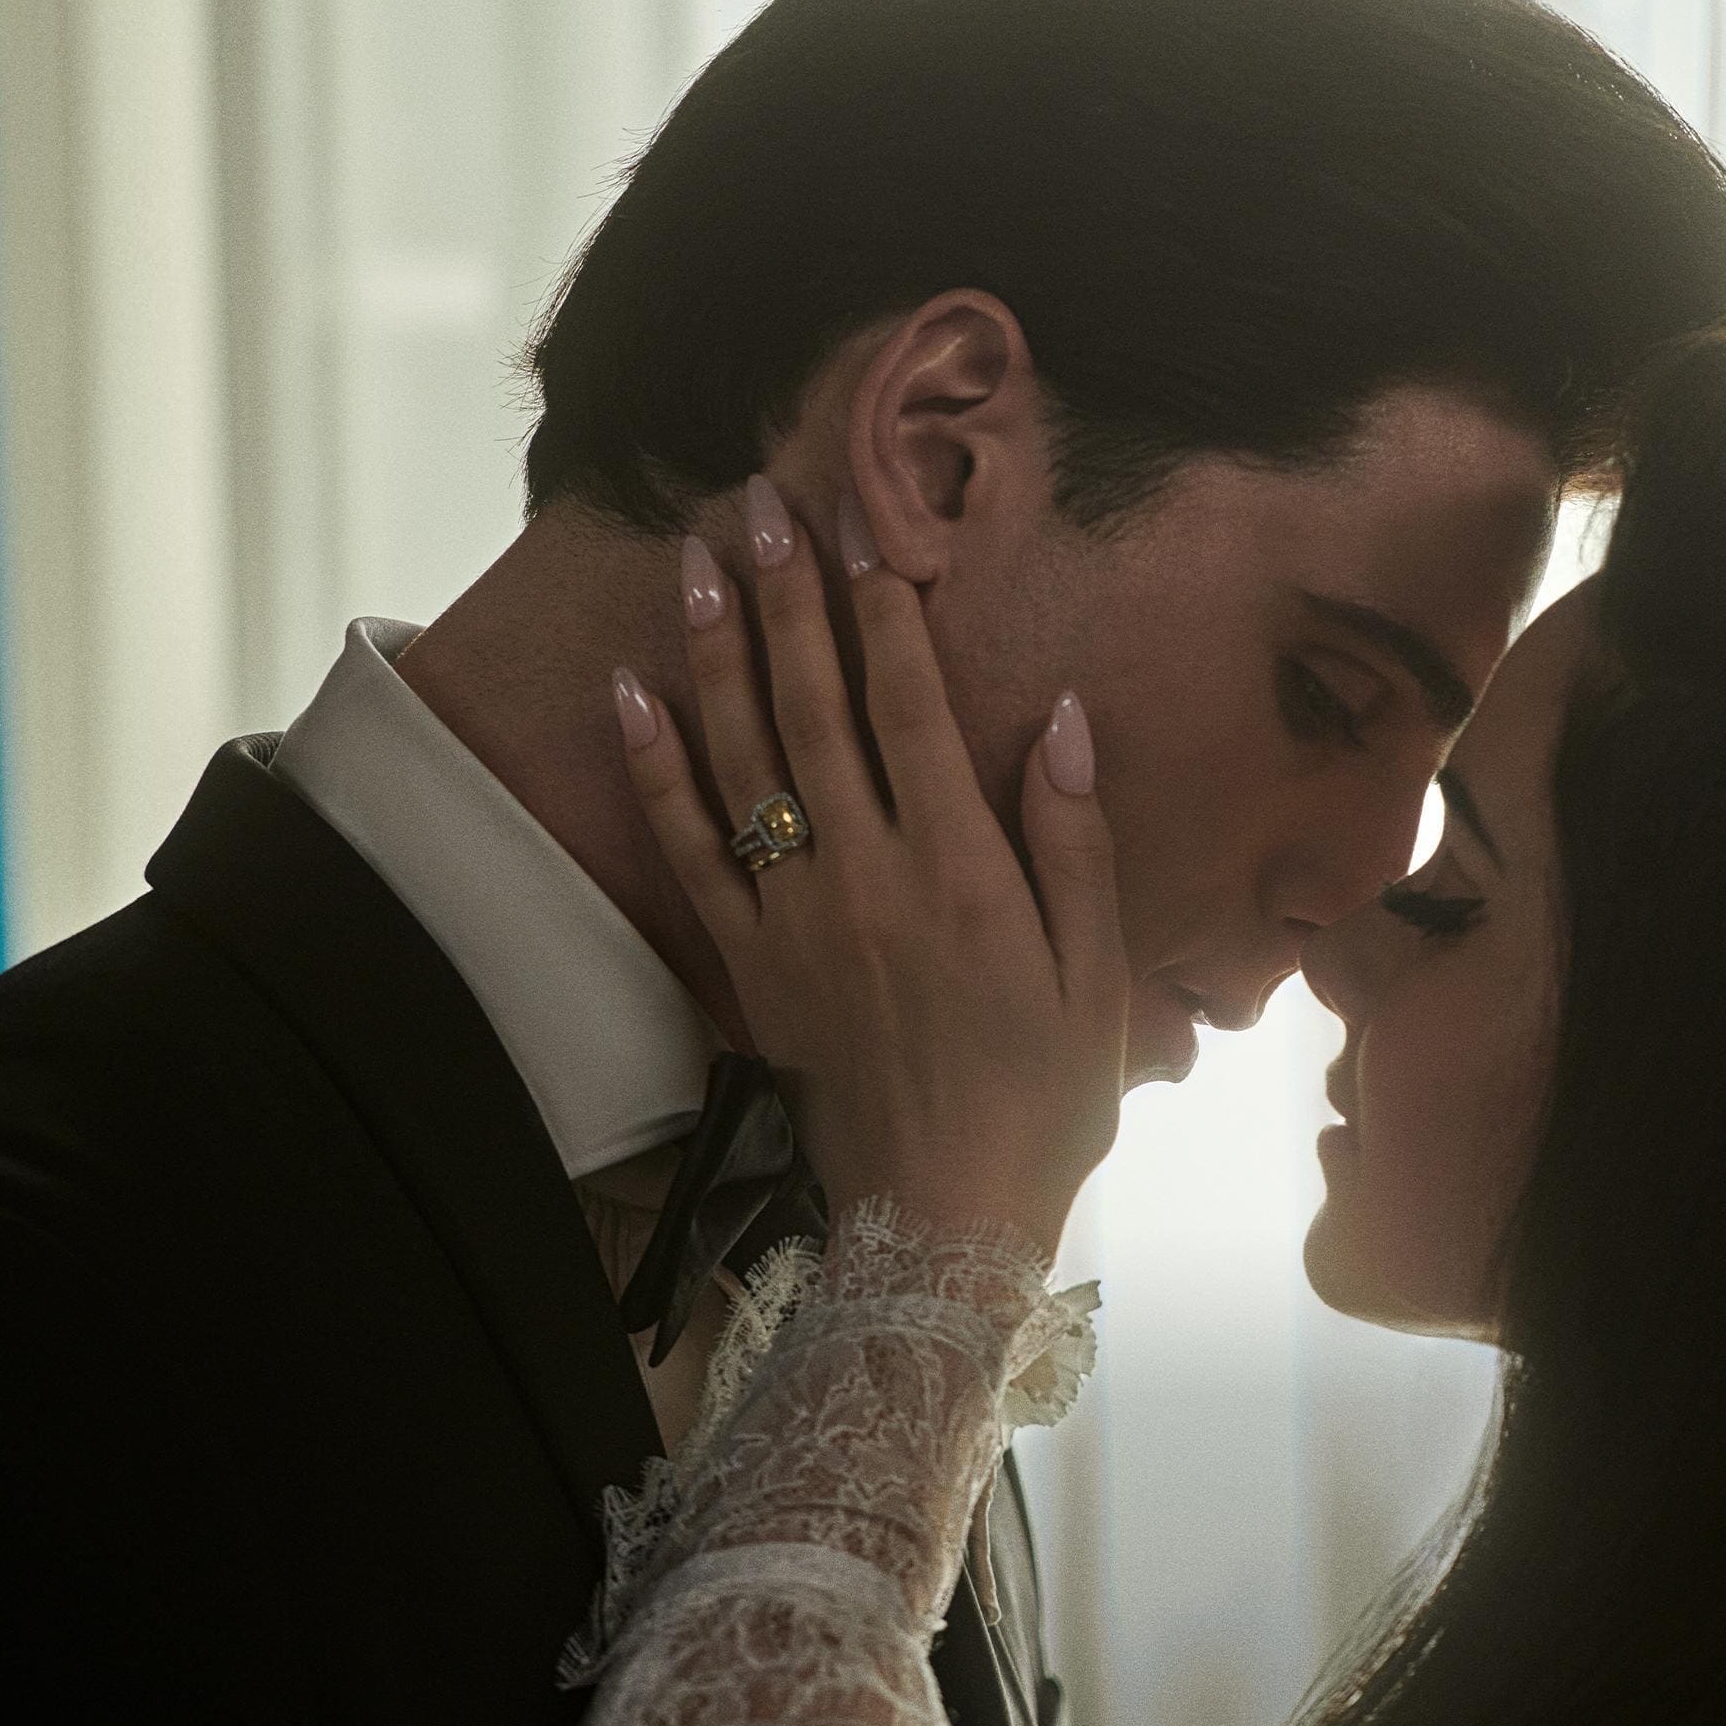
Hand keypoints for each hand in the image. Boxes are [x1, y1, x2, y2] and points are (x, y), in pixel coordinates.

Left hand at [614, 476, 1127, 1257]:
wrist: (942, 1222)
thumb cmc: (1041, 1102)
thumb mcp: (1094, 976)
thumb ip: (1074, 841)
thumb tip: (1064, 715)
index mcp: (959, 871)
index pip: (909, 707)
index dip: (883, 610)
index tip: (864, 526)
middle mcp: (865, 878)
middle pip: (812, 708)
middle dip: (785, 597)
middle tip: (759, 503)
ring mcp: (794, 920)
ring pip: (742, 760)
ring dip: (714, 653)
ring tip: (691, 562)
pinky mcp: (749, 965)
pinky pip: (687, 850)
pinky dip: (655, 769)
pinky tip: (632, 695)